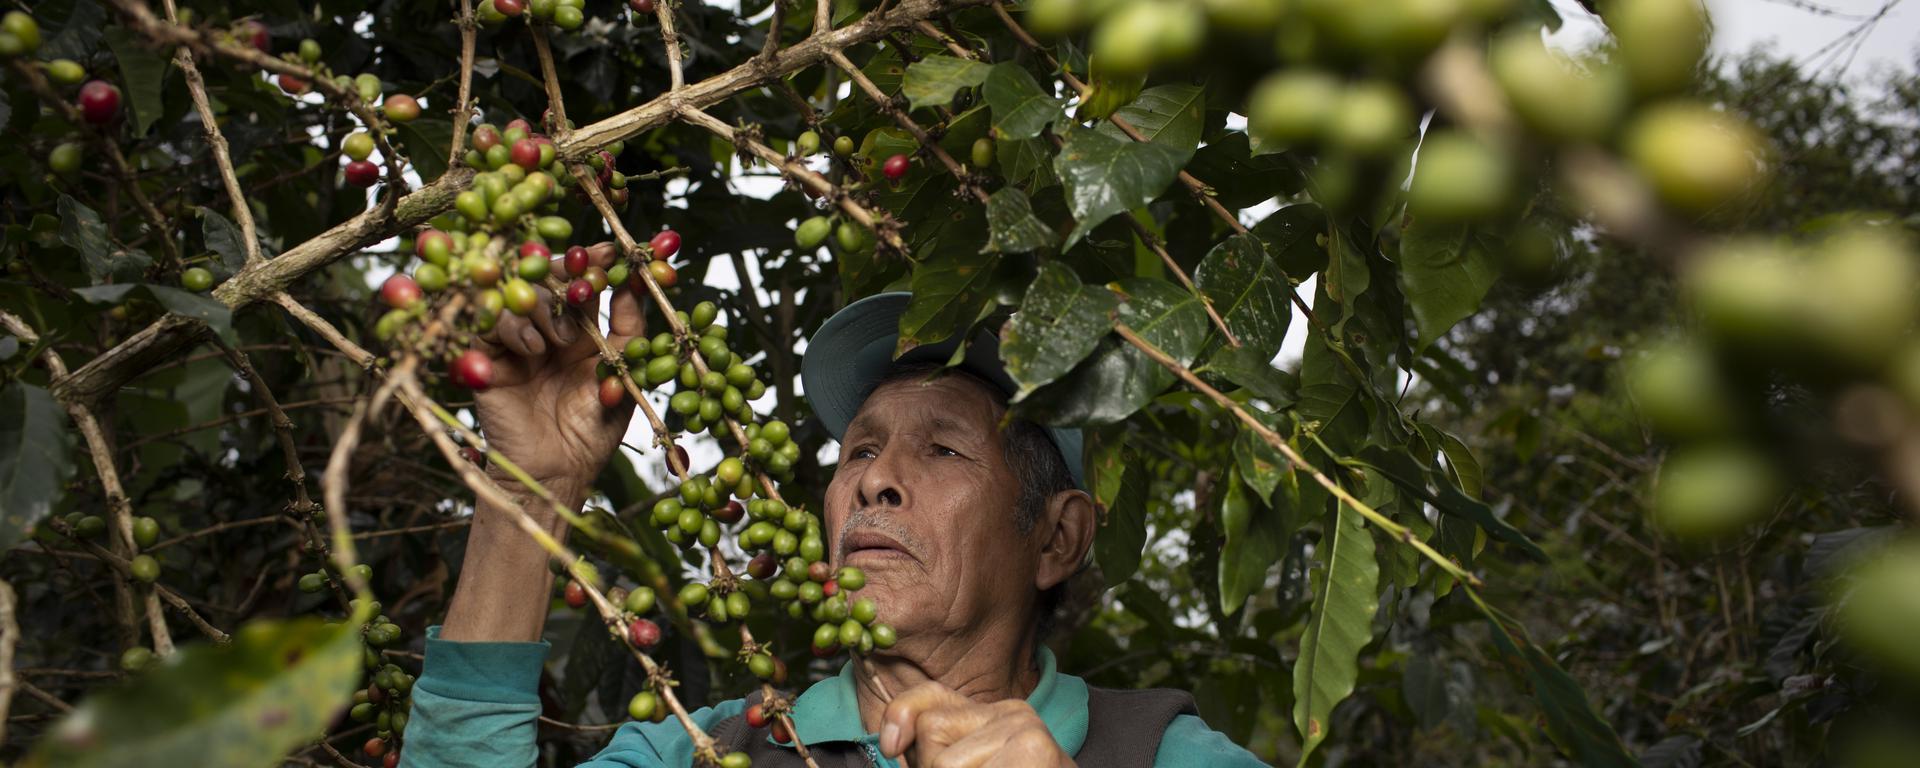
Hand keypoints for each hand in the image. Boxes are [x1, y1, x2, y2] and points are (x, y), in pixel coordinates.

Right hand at [471, 242, 642, 496]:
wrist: (557, 471)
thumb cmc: (592, 429)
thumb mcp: (622, 373)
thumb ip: (630, 327)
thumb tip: (638, 279)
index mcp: (579, 330)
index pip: (582, 282)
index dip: (593, 262)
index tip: (609, 249)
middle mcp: (545, 329)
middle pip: (546, 275)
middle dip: (565, 272)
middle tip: (579, 277)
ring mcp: (513, 340)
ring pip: (517, 291)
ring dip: (543, 307)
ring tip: (561, 342)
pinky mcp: (484, 356)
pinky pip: (488, 319)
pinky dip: (514, 326)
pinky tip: (533, 349)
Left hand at [879, 682, 1075, 767]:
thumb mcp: (971, 760)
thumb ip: (935, 750)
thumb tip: (889, 741)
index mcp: (997, 714)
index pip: (930, 699)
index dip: (901, 716)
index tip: (889, 745)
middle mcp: (1014, 713)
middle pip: (930, 730)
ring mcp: (1027, 731)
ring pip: (942, 763)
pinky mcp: (1034, 751)